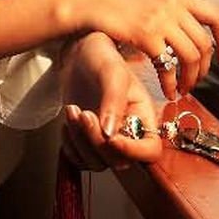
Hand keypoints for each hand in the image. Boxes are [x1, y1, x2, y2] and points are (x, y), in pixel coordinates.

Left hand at [60, 31, 161, 169]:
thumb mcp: (112, 73)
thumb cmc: (102, 58)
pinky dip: (70, 147)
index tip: (111, 138)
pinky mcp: (88, 142)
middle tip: (84, 113)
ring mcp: (108, 139)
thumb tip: (109, 134)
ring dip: (80, 141)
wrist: (80, 55)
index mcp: (144, 117)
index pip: (150, 150)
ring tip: (72, 110)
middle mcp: (129, 133)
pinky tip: (68, 122)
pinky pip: (80, 160)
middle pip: (119, 161)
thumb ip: (113, 102)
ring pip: (97, 162)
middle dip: (96, 141)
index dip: (133, 151)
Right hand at [73, 0, 218, 98]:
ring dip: (190, 78)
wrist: (91, 3)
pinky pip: (167, 66)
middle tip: (195, 80)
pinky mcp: (147, 35)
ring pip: (191, 56)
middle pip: (205, 43)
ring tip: (182, 88)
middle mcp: (174, 5)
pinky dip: (170, 82)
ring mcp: (161, 19)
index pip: (217, 16)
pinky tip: (167, 89)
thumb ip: (174, 12)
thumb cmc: (117, 4)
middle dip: (204, 69)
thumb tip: (193, 36)